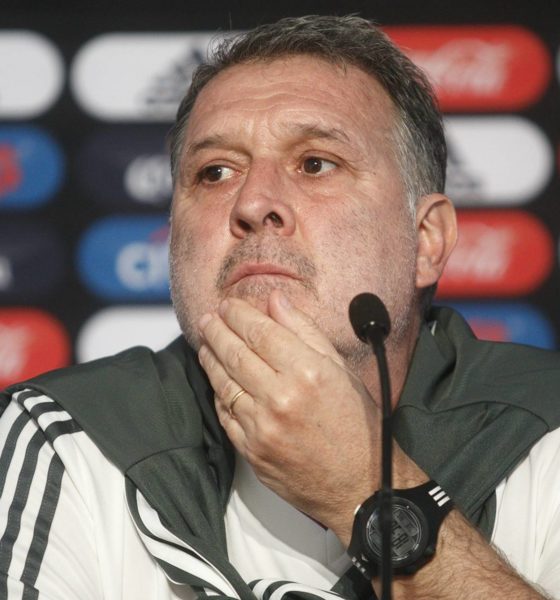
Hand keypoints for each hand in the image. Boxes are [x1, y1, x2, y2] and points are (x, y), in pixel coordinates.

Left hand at [197, 289, 380, 542]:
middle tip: (208, 318)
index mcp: (308, 373)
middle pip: (235, 353)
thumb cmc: (357, 426)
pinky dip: (218, 391)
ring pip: (223, 382)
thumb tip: (276, 300)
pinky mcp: (251, 450)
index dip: (239, 314)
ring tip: (206, 342)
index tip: (229, 304)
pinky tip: (216, 378)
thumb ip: (305, 331)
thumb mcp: (341, 370)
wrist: (359, 486)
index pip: (260, 332)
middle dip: (217, 330)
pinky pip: (225, 413)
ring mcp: (262, 427)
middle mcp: (281, 398)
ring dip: (210, 358)